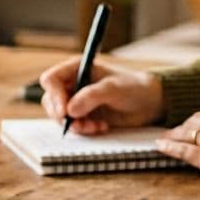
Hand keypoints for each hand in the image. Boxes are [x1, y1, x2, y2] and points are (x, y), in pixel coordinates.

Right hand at [38, 57, 164, 134]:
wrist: (149, 103)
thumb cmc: (133, 88)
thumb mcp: (113, 89)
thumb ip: (91, 96)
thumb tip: (69, 110)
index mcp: (77, 68)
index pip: (51, 79)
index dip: (54, 95)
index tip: (64, 112)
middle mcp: (73, 84)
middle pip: (51, 100)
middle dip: (63, 115)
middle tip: (79, 124)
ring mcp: (77, 101)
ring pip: (60, 116)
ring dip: (75, 125)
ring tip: (95, 126)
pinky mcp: (84, 116)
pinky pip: (73, 126)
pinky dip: (84, 130)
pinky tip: (101, 127)